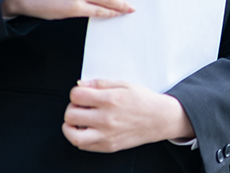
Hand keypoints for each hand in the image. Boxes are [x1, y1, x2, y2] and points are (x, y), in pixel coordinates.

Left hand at [63, 80, 194, 151]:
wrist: (159, 119)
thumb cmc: (143, 101)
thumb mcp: (124, 84)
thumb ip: (100, 83)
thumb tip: (81, 84)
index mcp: (110, 99)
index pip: (77, 96)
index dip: (75, 93)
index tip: (80, 94)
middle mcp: (106, 119)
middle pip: (71, 114)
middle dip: (72, 108)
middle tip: (80, 106)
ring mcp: (106, 135)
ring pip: (73, 134)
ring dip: (70, 126)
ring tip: (77, 120)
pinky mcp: (108, 146)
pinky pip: (83, 145)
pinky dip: (79, 137)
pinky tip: (86, 129)